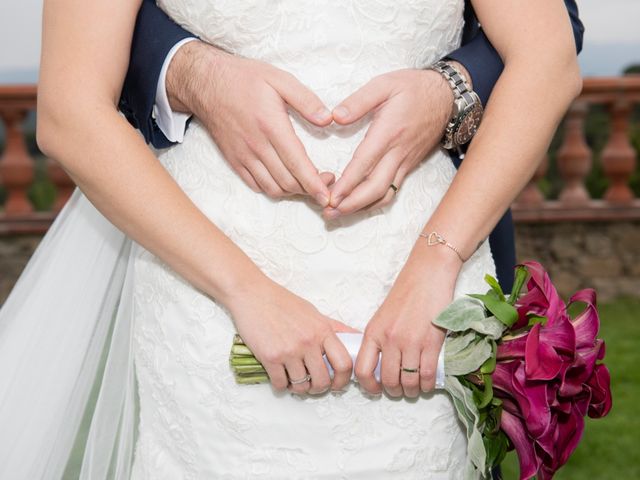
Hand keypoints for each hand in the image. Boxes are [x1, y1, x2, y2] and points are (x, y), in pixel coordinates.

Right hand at [166, 40, 335, 204]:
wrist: (205, 84)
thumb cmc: (244, 78)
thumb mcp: (279, 79)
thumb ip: (306, 99)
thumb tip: (327, 119)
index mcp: (271, 126)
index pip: (297, 164)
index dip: (314, 184)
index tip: (328, 197)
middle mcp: (256, 146)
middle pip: (287, 182)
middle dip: (310, 190)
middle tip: (327, 185)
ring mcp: (243, 156)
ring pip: (273, 188)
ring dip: (293, 192)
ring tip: (308, 185)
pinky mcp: (234, 161)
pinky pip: (256, 185)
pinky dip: (274, 189)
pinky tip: (286, 181)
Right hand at [226, 274, 358, 394]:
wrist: (252, 294)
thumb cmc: (282, 302)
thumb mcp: (313, 312)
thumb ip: (333, 327)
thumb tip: (354, 337)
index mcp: (322, 330)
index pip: (344, 363)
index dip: (343, 379)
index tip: (337, 383)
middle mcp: (308, 342)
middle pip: (322, 380)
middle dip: (318, 388)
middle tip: (313, 385)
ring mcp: (289, 351)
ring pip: (301, 385)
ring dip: (298, 387)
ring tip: (294, 379)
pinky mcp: (269, 357)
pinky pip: (280, 384)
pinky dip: (281, 385)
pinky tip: (280, 376)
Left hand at [322, 63, 468, 218]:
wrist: (447, 97)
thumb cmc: (414, 88)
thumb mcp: (384, 84)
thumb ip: (359, 100)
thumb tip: (335, 116)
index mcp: (389, 132)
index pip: (365, 163)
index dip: (348, 183)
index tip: (331, 195)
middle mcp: (397, 152)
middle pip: (376, 188)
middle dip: (352, 204)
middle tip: (329, 212)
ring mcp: (404, 162)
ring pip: (384, 194)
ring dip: (361, 208)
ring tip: (338, 214)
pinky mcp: (407, 166)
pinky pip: (391, 190)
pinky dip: (374, 202)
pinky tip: (358, 206)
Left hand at [354, 241, 461, 397]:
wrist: (428, 274)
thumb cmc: (406, 293)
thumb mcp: (383, 316)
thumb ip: (379, 339)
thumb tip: (380, 366)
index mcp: (373, 332)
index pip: (362, 369)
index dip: (369, 386)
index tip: (376, 389)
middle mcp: (389, 339)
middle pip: (388, 380)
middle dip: (395, 391)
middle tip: (400, 390)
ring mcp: (411, 342)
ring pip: (409, 381)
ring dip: (412, 391)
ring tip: (415, 389)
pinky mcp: (431, 342)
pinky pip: (427, 374)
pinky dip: (427, 385)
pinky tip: (427, 383)